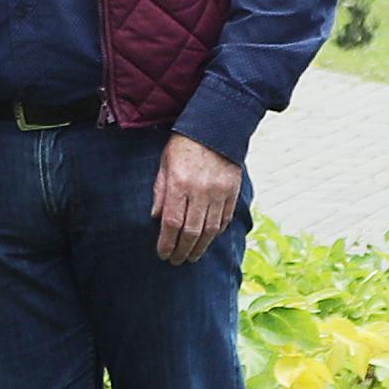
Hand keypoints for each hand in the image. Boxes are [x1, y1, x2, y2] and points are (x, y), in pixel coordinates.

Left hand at [152, 135, 242, 265]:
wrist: (215, 127)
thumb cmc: (184, 146)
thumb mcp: (164, 165)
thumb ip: (160, 192)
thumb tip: (156, 219)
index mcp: (180, 184)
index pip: (172, 223)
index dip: (167, 243)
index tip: (163, 254)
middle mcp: (200, 191)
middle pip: (191, 231)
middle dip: (182, 250)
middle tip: (176, 261)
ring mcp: (219, 192)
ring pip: (210, 229)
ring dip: (200, 247)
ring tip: (192, 257)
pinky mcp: (233, 191)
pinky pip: (225, 218)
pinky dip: (216, 232)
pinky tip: (208, 239)